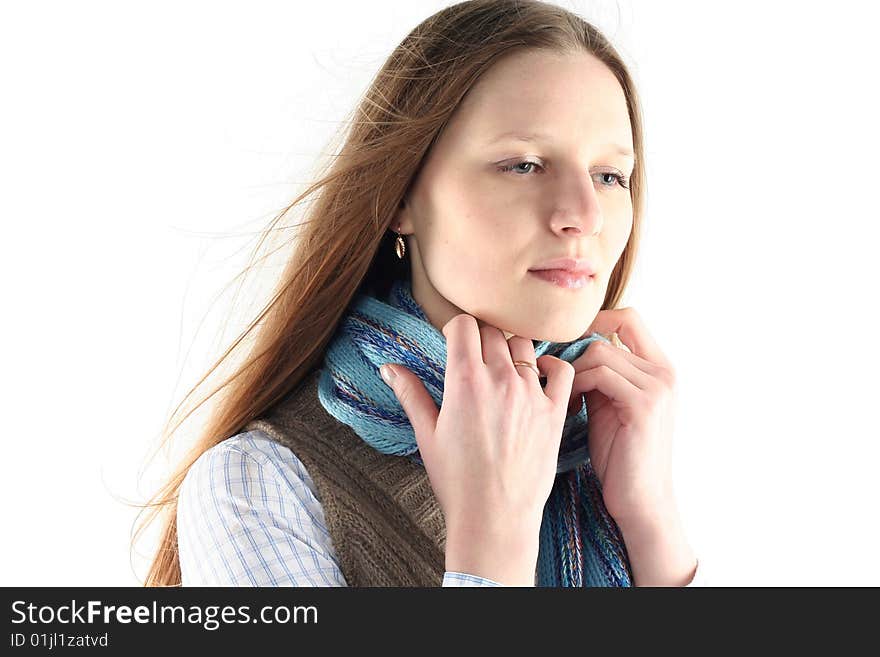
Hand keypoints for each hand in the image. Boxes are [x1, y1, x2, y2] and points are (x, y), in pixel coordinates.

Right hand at [379, 313, 574, 584]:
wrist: (495, 517)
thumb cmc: (457, 480)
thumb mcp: (426, 435)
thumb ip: (410, 394)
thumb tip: (388, 367)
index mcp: (465, 380)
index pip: (464, 324)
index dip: (455, 328)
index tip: (453, 341)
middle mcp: (500, 379)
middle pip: (492, 330)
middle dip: (480, 337)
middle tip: (475, 357)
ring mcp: (531, 393)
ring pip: (524, 345)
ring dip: (511, 349)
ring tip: (503, 368)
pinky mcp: (554, 411)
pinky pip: (562, 370)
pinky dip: (552, 364)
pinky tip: (540, 373)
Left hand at [566, 307, 677, 526]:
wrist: (640, 501)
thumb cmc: (619, 455)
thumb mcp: (608, 404)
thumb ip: (598, 374)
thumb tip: (563, 348)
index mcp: (660, 369)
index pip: (629, 318)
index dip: (595, 320)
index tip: (566, 341)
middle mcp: (665, 372)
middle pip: (612, 329)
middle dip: (576, 345)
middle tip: (554, 367)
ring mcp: (658, 387)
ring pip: (600, 351)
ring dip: (571, 370)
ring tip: (560, 395)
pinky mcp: (644, 405)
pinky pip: (599, 374)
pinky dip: (576, 384)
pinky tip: (568, 404)